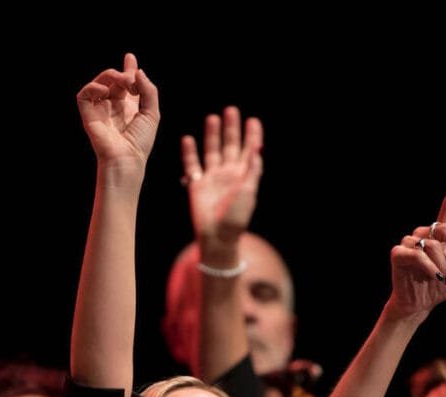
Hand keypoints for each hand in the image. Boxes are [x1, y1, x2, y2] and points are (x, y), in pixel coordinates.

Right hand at [76, 53, 159, 173]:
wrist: (126, 158)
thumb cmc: (140, 142)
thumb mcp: (152, 113)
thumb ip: (148, 90)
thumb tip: (137, 70)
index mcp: (129, 107)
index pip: (127, 84)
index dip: (128, 69)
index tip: (130, 57)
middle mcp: (114, 106)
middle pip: (114, 79)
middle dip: (124, 74)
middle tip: (132, 80)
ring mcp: (100, 109)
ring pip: (100, 82)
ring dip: (112, 76)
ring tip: (125, 83)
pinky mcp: (88, 114)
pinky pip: (84, 94)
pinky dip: (93, 87)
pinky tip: (105, 91)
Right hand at [180, 106, 262, 250]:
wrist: (217, 237)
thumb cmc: (235, 219)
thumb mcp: (248, 194)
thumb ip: (252, 171)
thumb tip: (256, 149)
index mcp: (243, 176)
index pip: (249, 151)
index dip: (252, 136)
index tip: (253, 120)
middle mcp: (228, 174)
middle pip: (230, 146)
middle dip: (231, 129)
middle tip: (231, 110)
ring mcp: (212, 178)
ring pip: (212, 151)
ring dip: (213, 136)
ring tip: (212, 118)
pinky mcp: (197, 184)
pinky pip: (192, 164)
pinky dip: (190, 152)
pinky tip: (188, 139)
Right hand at [387, 167, 445, 319]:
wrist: (419, 304)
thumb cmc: (439, 287)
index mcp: (440, 234)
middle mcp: (424, 233)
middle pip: (444, 227)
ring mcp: (409, 242)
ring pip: (433, 245)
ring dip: (443, 265)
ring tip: (442, 278)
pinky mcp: (398, 253)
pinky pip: (418, 255)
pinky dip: (430, 268)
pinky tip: (433, 277)